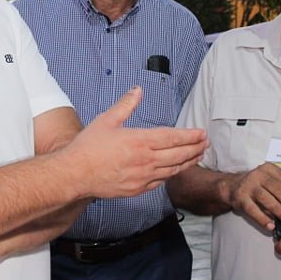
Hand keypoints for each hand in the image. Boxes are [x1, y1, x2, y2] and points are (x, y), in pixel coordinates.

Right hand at [61, 87, 207, 198]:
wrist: (75, 174)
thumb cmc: (88, 148)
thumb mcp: (107, 120)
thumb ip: (126, 104)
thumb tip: (137, 90)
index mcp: (140, 141)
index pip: (173, 137)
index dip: (190, 136)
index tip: (202, 133)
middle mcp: (145, 160)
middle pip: (179, 155)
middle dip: (195, 148)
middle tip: (205, 143)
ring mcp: (143, 177)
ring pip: (173, 170)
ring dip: (188, 162)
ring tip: (197, 156)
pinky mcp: (137, 189)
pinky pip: (161, 182)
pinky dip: (172, 175)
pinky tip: (175, 170)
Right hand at [223, 162, 280, 230]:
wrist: (233, 186)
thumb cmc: (259, 185)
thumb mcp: (271, 180)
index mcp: (269, 168)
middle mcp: (257, 174)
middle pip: (277, 188)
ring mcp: (247, 185)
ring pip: (265, 198)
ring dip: (278, 210)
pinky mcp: (240, 198)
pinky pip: (252, 210)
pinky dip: (263, 219)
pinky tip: (271, 226)